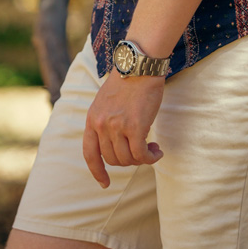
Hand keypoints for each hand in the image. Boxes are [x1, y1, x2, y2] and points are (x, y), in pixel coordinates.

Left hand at [83, 69, 164, 186]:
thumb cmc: (128, 81)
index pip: (89, 153)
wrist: (139, 65)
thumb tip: (116, 143)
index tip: (104, 183)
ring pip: (128, 159)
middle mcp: (101, 125)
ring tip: (153, 150)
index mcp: (92, 119)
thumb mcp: (106, 101)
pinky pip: (141, 154)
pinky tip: (158, 151)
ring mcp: (117, 127)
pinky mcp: (135, 127)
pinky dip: (151, 158)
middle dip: (128, 161)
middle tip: (143, 153)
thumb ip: (106, 121)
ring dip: (142, 159)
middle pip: (112, 159)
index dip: (97, 171)